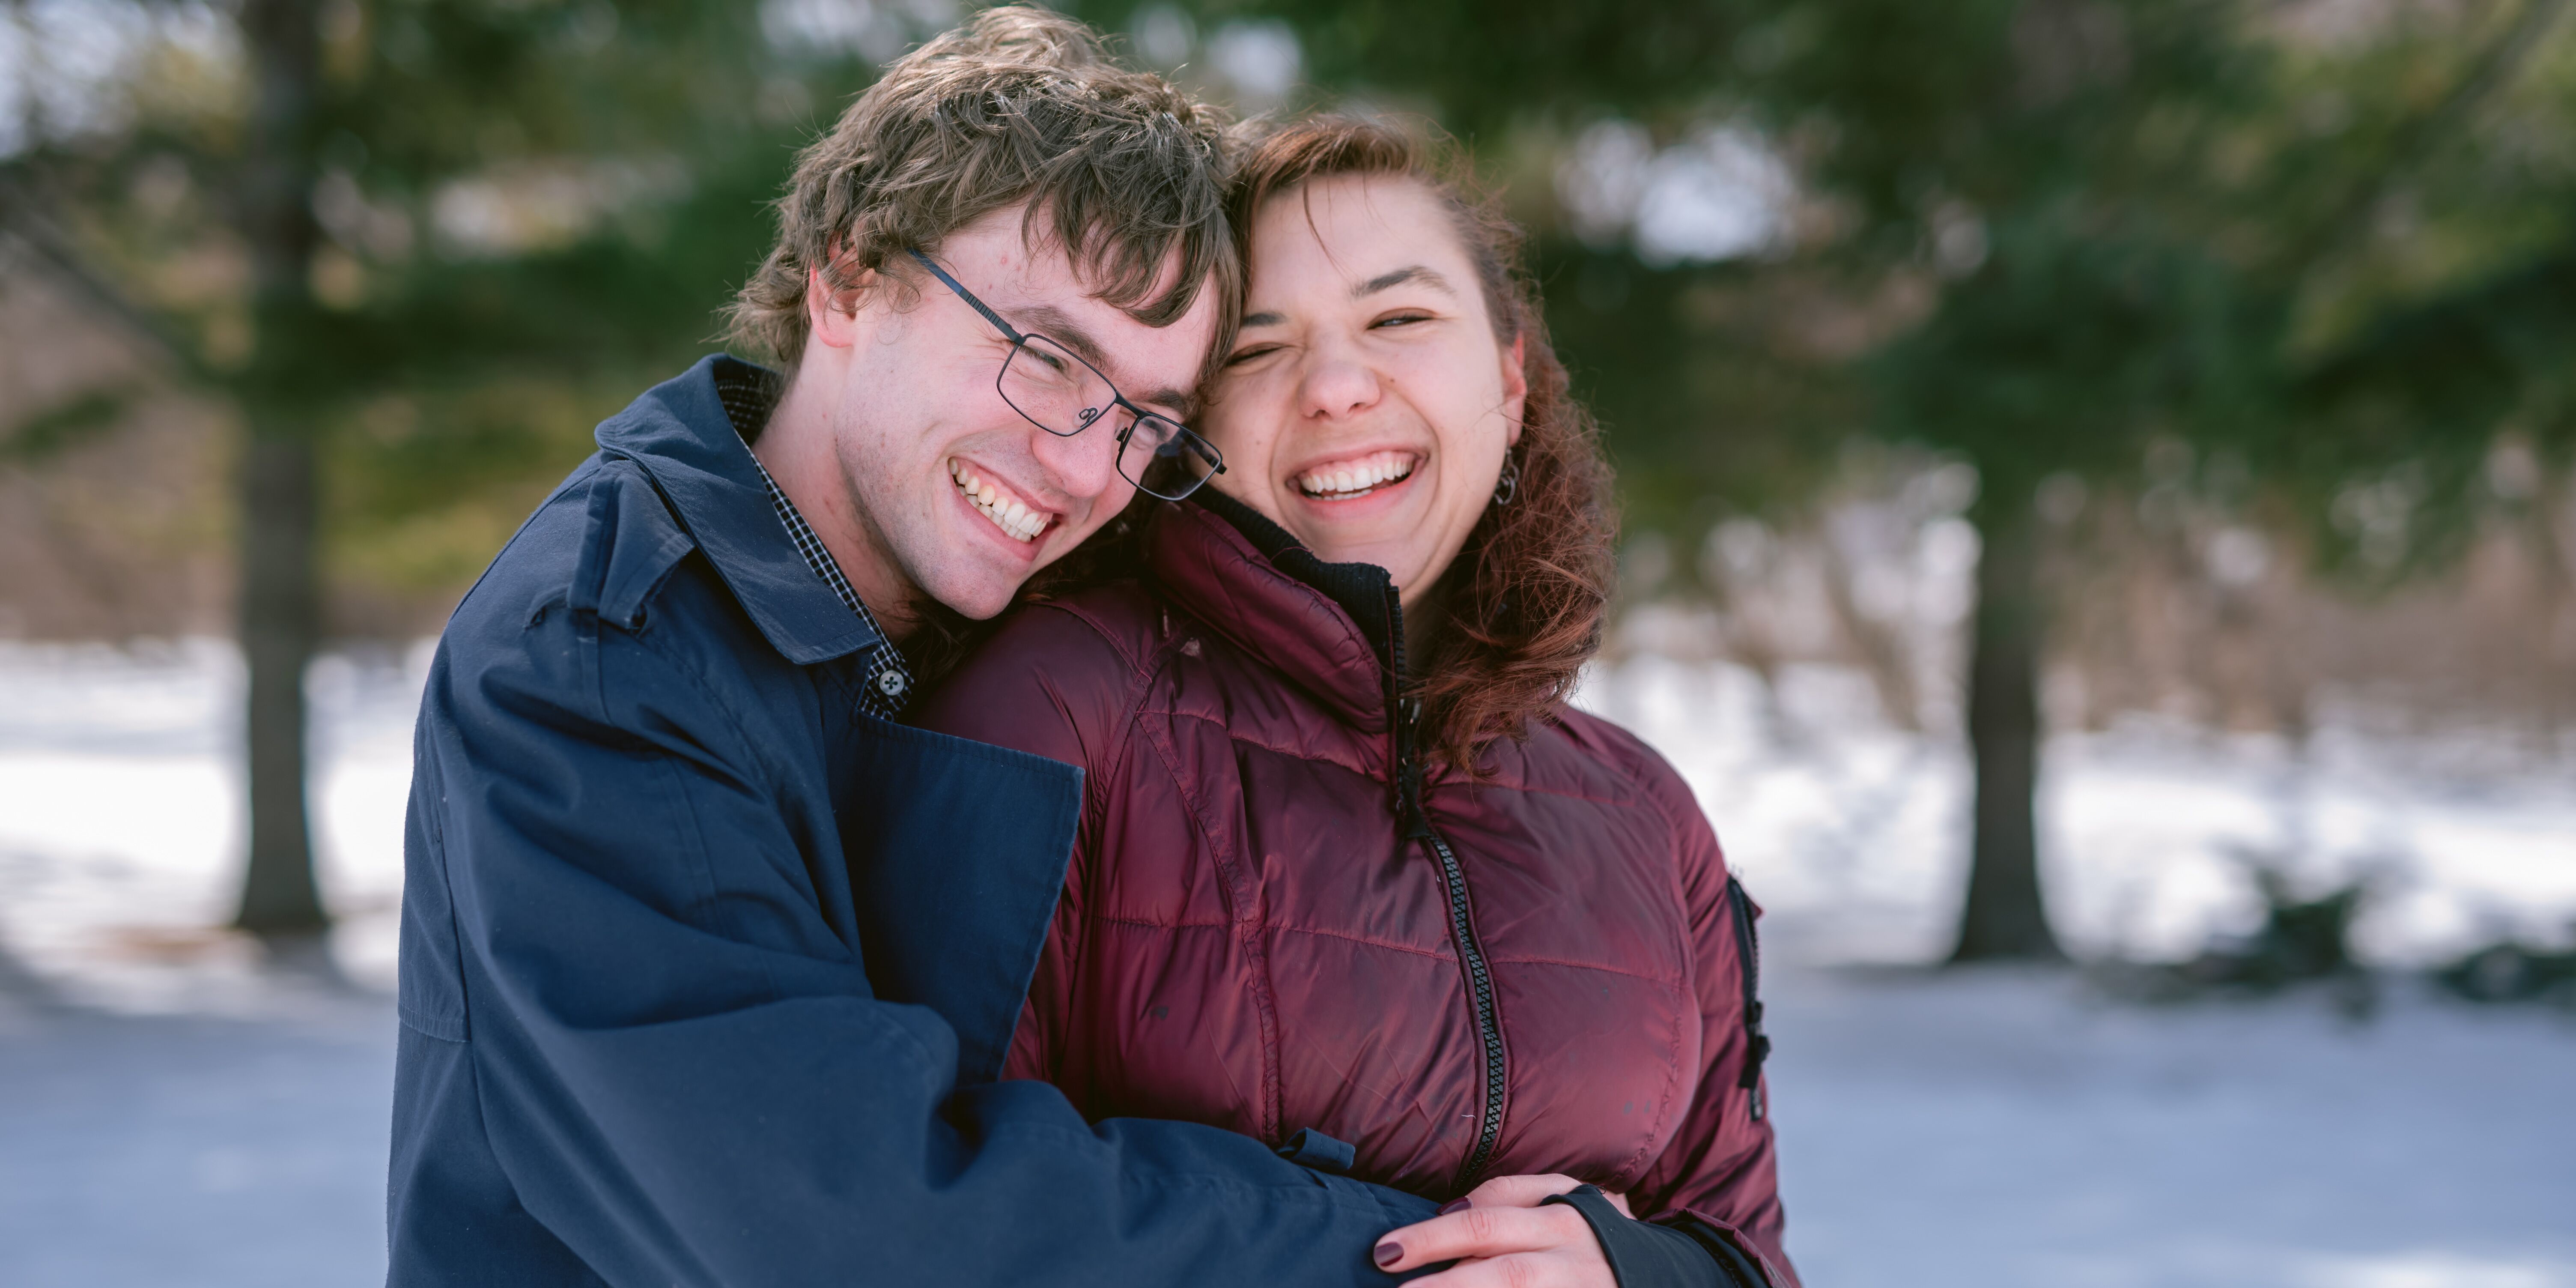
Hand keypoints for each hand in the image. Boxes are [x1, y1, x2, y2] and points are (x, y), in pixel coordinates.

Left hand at [1373, 1174, 1627, 1285]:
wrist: (1660, 1272)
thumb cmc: (1594, 1227)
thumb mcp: (1564, 1194)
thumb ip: (1510, 1193)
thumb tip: (1449, 1209)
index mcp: (1562, 1217)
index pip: (1486, 1222)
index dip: (1432, 1236)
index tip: (1385, 1252)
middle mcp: (1569, 1260)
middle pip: (1500, 1272)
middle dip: (1443, 1283)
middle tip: (1389, 1274)